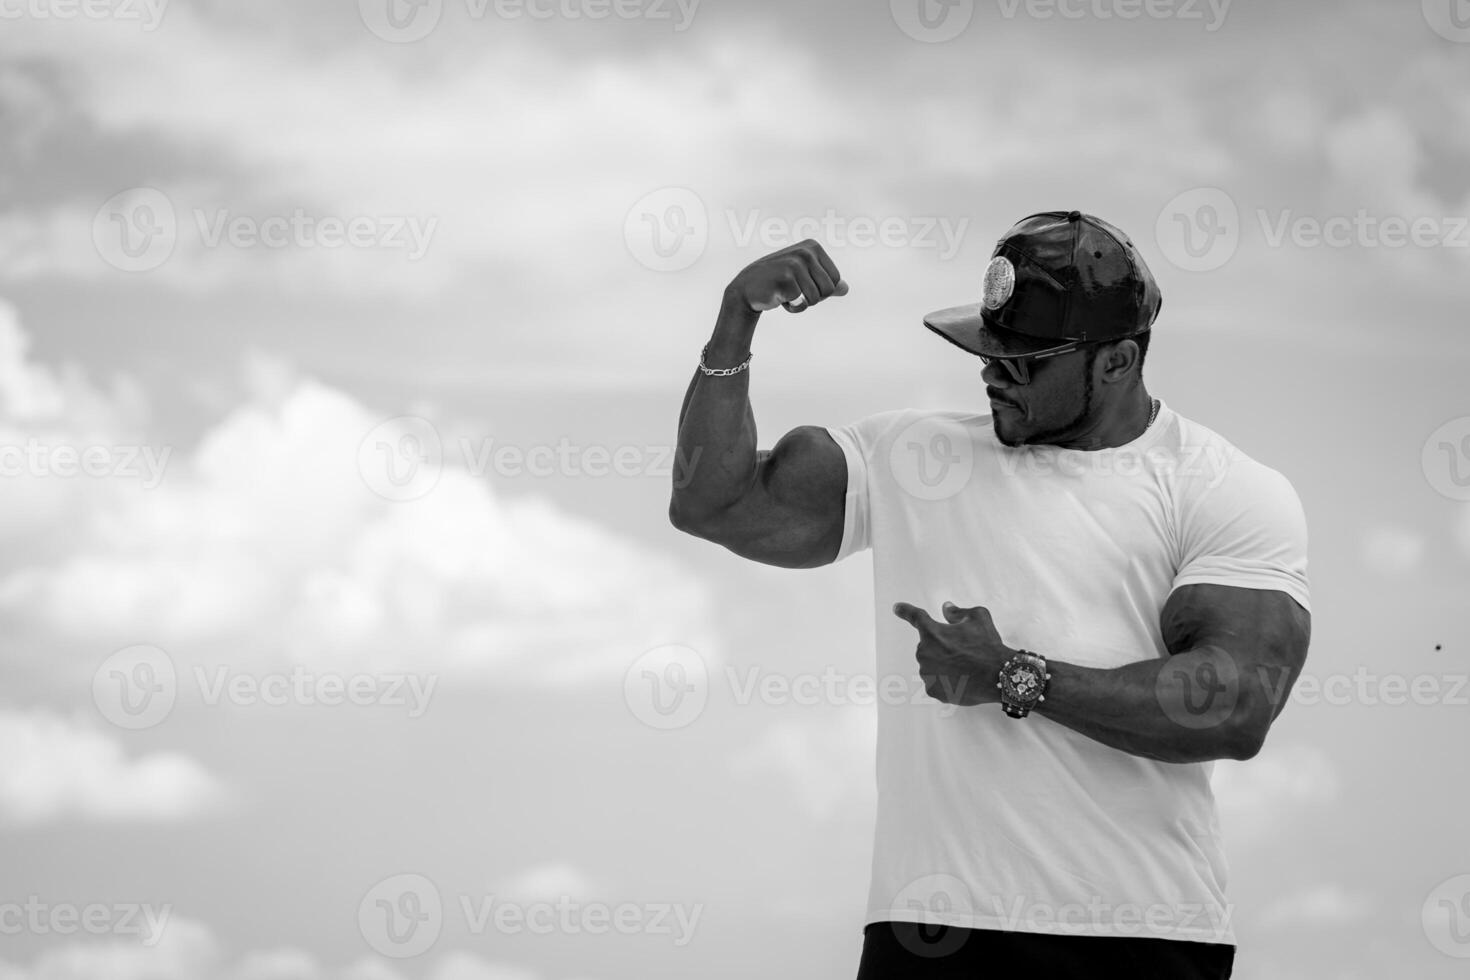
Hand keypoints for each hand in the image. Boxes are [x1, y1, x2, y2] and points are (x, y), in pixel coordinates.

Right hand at [725, 239, 848, 313]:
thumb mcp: (805, 277)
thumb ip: (826, 282)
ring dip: (802, 304)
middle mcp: (806, 252)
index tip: (804, 284)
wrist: (747, 287)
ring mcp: (795, 264)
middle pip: (829, 289)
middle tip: (795, 291)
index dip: (822, 290)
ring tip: (786, 294)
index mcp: (813, 247)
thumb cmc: (779, 282)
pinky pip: (801, 304)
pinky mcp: (786, 279)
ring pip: (816, 298)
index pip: (836, 279)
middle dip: (813, 298)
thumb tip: (846, 288)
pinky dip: (792, 308)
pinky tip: (779, 298)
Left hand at [892, 600, 1014, 706]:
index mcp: (932, 632)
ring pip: (932, 665)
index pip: (916, 617)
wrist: (998, 676)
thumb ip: (958, 612)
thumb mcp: (978, 618)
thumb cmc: (988, 646)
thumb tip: (946, 609)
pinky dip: (946, 681)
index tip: (897, 608)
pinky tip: (962, 680)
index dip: (905, 611)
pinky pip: (936, 682)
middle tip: (963, 651)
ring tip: (965, 667)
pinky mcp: (933, 690)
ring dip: (943, 664)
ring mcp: (927, 673)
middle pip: (928, 646)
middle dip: (942, 646)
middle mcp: (924, 652)